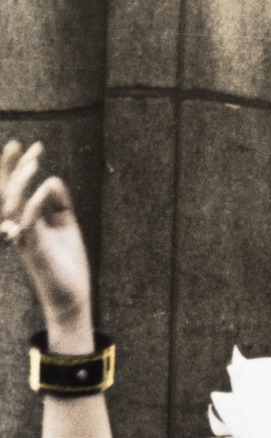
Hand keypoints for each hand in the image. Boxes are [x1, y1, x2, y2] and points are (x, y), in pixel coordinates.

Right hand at [1, 140, 92, 351]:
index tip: (33, 146)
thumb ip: (59, 204)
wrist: (70, 294)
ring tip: (34, 164)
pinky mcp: (35, 251)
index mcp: (25, 220)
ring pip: (12, 206)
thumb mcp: (66, 226)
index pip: (15, 189)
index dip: (18, 167)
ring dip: (21, 183)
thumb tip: (52, 179)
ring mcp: (24, 239)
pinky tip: (42, 190)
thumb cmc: (66, 262)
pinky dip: (34, 206)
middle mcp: (18, 228)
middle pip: (6, 193)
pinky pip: (28, 226)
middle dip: (12, 168)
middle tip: (21, 145)